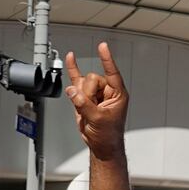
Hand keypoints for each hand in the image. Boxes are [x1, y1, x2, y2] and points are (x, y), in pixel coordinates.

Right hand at [65, 42, 129, 156]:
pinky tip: (71, 58)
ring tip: (86, 109)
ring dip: (80, 96)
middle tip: (90, 107)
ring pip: (82, 83)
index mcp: (118, 94)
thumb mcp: (98, 119)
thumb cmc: (107, 133)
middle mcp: (108, 91)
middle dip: (87, 93)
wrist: (100, 143)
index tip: (103, 46)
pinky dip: (73, 70)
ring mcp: (95, 93)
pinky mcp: (84, 97)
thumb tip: (72, 91)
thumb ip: (84, 104)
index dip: (107, 59)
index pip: (113, 73)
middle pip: (92, 79)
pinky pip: (77, 80)